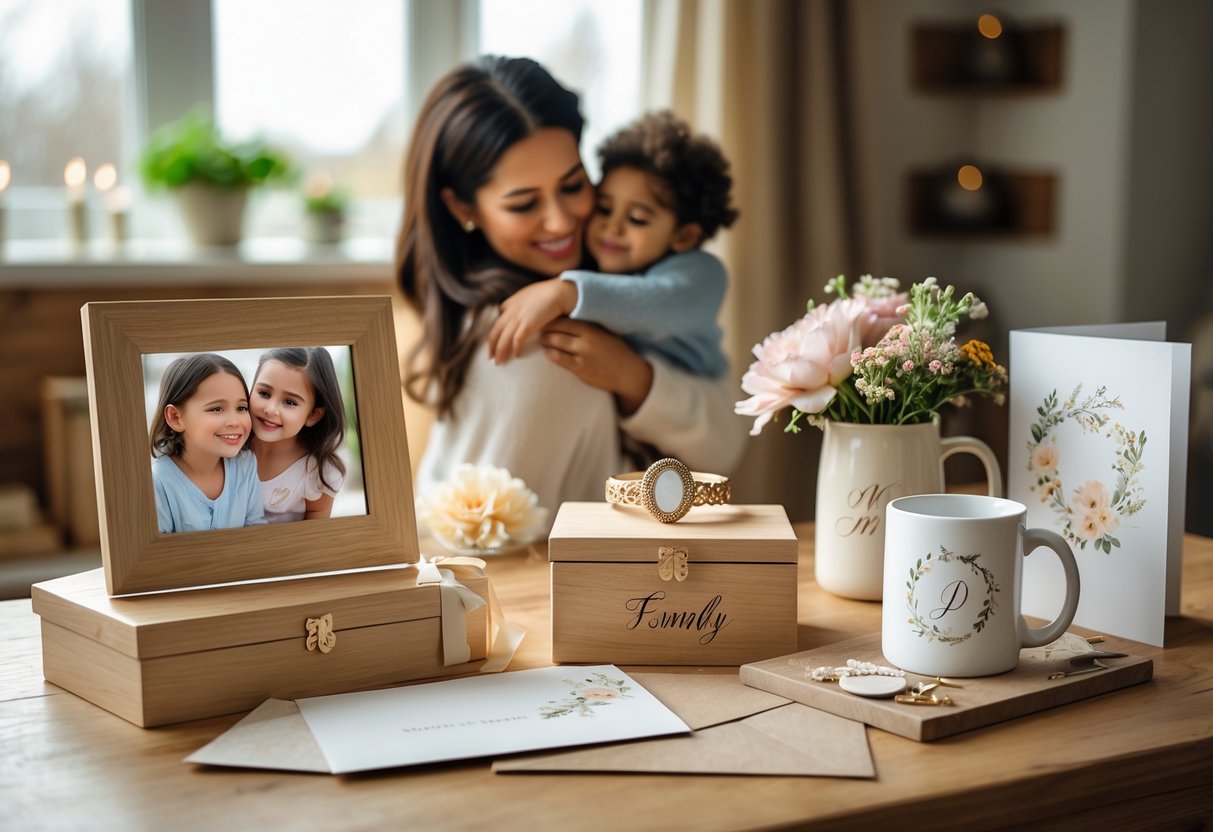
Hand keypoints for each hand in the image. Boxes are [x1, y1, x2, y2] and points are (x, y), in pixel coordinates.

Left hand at [486, 278, 577, 363]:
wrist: (559, 291)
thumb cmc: (549, 293)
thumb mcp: (530, 295)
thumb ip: (521, 303)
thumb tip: (516, 311)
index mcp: (512, 304)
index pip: (498, 322)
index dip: (494, 334)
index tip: (492, 344)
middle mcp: (512, 311)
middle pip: (496, 331)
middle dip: (491, 345)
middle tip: (490, 357)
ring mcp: (519, 318)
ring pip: (504, 338)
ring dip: (500, 351)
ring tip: (499, 362)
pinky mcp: (528, 324)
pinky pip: (518, 340)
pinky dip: (516, 348)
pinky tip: (517, 355)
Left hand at [539, 319, 653, 415]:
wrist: (627, 373)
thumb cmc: (614, 351)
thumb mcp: (604, 333)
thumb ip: (588, 326)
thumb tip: (568, 318)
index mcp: (592, 328)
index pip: (565, 320)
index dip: (552, 320)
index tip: (543, 320)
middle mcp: (587, 339)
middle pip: (558, 330)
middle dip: (545, 330)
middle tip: (537, 330)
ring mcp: (584, 354)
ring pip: (557, 344)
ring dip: (546, 342)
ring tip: (541, 341)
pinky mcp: (581, 368)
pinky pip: (560, 359)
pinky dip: (551, 355)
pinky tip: (548, 353)